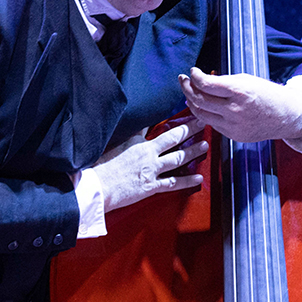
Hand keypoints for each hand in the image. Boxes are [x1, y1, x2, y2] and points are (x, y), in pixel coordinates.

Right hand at [93, 118, 208, 211]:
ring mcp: (152, 170)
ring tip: (204, 145)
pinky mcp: (151, 186)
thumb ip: (134, 134)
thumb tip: (144, 124)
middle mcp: (149, 154)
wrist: (97, 186)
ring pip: (178, 158)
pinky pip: (173, 183)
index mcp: (140, 143)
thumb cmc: (103, 166)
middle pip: (174, 139)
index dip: (176, 122)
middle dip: (190, 129)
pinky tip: (198, 177)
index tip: (188, 114)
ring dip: (193, 151)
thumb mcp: (117, 144)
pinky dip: (187, 181)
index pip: (161, 129)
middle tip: (202, 122)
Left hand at [178, 68, 301, 143]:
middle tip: (182, 80)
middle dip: (186, 88)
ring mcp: (233, 126)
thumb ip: (224, 82)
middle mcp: (234, 110)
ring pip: (201, 114)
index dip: (194, 76)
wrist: (286, 116)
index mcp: (239, 91)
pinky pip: (212, 124)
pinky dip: (205, 113)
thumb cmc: (267, 94)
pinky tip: (203, 105)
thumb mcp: (247, 80)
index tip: (192, 71)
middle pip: (199, 100)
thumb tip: (203, 81)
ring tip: (189, 93)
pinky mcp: (233, 136)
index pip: (206, 84)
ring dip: (192, 102)